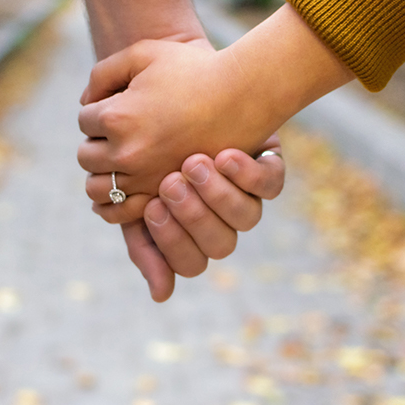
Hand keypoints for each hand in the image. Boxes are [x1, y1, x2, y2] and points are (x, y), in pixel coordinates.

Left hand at [78, 40, 279, 195]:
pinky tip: (124, 185)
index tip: (122, 103)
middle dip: (99, 141)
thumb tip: (86, 102)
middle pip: (86, 155)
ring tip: (122, 156)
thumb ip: (102, 73)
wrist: (242, 94)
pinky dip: (115, 201)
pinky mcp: (163, 194)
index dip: (101, 109)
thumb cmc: (192, 68)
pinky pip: (120, 212)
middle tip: (122, 130)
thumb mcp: (142, 53)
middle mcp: (128, 153)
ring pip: (97, 187)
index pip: (84, 120)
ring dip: (104, 171)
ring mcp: (146, 179)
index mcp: (117, 117)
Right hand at [112, 139, 284, 301]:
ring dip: (217, 194)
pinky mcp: (268, 167)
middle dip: (193, 216)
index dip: (173, 242)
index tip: (150, 208)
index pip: (191, 263)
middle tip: (169, 183)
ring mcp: (248, 198)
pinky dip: (247, 173)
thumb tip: (161, 296)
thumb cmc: (148, 160)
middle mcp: (223, 223)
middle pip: (221, 244)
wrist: (173, 109)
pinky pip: (270, 183)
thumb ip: (142, 244)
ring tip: (192, 163)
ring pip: (247, 218)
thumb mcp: (134, 202)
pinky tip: (223, 156)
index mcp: (191, 238)